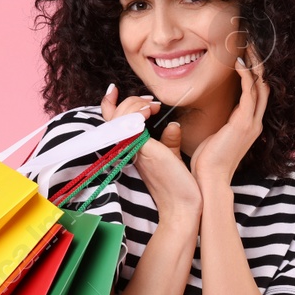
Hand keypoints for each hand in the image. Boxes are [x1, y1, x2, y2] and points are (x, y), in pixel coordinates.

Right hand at [100, 84, 201, 222]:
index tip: (115, 90)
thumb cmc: (179, 184)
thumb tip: (172, 124)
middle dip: (130, 101)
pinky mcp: (140, 149)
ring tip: (152, 107)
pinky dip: (135, 113)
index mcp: (132, 149)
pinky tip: (150, 112)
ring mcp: (131, 149)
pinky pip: (127, 125)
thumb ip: (169, 140)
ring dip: (133, 105)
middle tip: (151, 103)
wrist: (183, 204)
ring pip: (117, 116)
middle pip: (112, 115)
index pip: (113, 122)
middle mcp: (127, 149)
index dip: (110, 103)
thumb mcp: (171, 155)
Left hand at [189, 41, 267, 193]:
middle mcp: (254, 123)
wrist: (209, 181)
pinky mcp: (244, 124)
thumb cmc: (207, 163)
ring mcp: (251, 123)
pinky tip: (239, 62)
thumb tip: (207, 112)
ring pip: (260, 86)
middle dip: (258, 64)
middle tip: (250, 44)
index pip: (256, 94)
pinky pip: (250, 94)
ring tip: (247, 46)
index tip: (244, 55)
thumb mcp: (213, 137)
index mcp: (248, 126)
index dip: (253, 73)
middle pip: (264, 86)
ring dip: (254, 65)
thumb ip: (217, 123)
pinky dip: (246, 76)